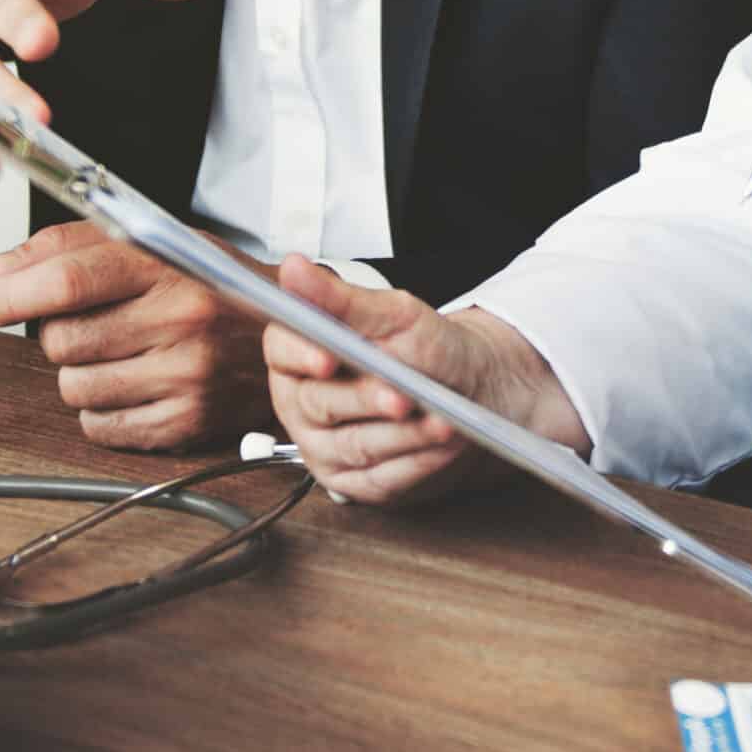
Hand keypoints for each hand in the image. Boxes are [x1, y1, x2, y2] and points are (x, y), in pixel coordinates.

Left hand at [0, 221, 270, 450]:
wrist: (298, 335)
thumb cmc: (220, 287)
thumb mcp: (162, 242)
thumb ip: (76, 246)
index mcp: (173, 265)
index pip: (70, 279)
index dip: (14, 293)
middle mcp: (181, 319)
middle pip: (60, 340)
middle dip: (59, 334)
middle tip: (94, 323)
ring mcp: (185, 374)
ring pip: (73, 387)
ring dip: (81, 373)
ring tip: (123, 354)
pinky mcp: (185, 421)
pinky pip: (98, 426)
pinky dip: (102, 410)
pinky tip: (135, 385)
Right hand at [262, 256, 587, 505]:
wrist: (470, 387)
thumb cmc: (427, 347)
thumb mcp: (393, 314)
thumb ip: (341, 298)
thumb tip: (293, 268)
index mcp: (301, 353)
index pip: (281, 350)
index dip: (302, 355)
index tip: (328, 358)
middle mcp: (303, 403)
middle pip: (320, 403)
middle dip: (368, 399)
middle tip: (404, 397)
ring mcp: (324, 447)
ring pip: (355, 446)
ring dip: (404, 435)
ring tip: (442, 421)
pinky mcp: (354, 483)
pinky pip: (381, 478)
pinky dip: (418, 461)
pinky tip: (442, 444)